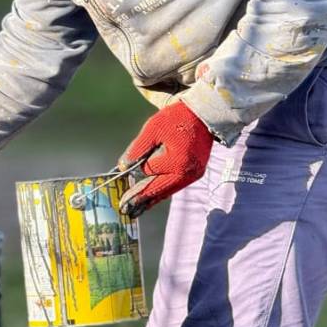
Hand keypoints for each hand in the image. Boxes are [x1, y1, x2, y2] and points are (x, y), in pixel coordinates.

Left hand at [117, 101, 213, 217]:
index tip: (121, 174)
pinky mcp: (195, 174)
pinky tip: (152, 198)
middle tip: (125, 210)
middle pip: (159, 189)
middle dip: (141, 199)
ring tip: (136, 209)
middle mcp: (187, 173)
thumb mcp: (153, 129)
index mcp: (177, 161)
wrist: (204, 115)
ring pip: (168, 190)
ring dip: (151, 199)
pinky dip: (162, 191)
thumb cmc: (176, 119)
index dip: (137, 167)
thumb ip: (138, 148)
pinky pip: (175, 185)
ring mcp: (193, 175)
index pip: (150, 170)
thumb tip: (123, 166)